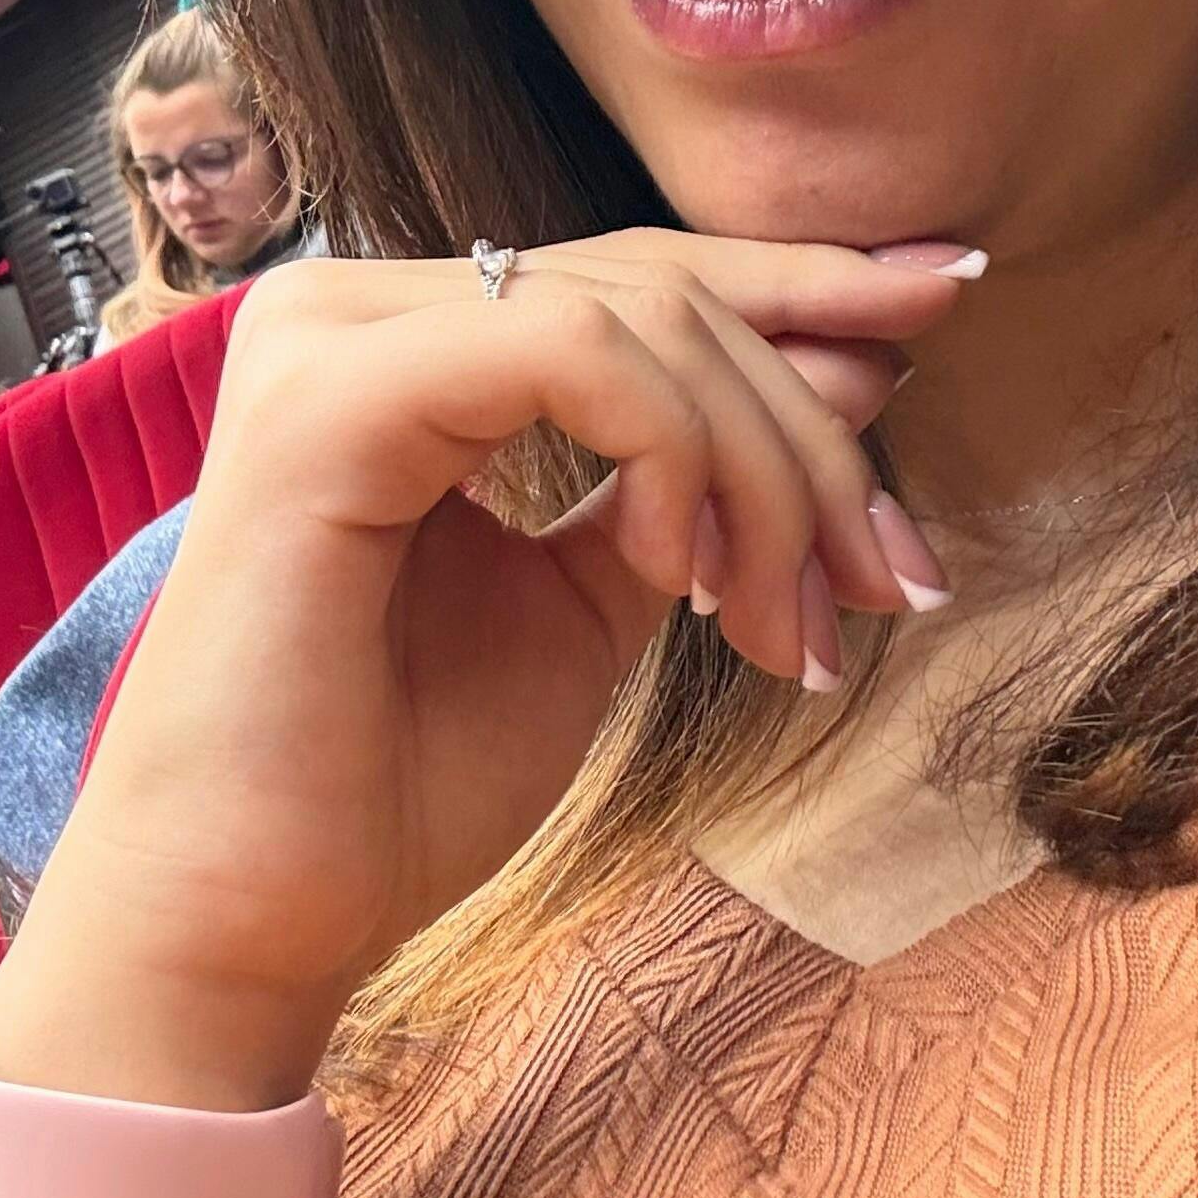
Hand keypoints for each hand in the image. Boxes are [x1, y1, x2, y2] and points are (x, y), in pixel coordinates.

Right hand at [0, 235, 974, 1116]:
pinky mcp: (326, 402)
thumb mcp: (591, 607)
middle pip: (663, 292)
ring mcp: (328, 342)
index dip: (802, 283)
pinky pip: (566, 356)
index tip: (944, 298)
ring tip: (782, 629)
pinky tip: (680, 576)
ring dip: (759, 476)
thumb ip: (691, 487)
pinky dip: (668, 455)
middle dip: (814, 434)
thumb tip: (857, 374)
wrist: (253, 922)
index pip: (639, 275)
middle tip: (894, 581)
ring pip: (637, 319)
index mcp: (407, 346)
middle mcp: (354, 310)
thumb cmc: (394, 785)